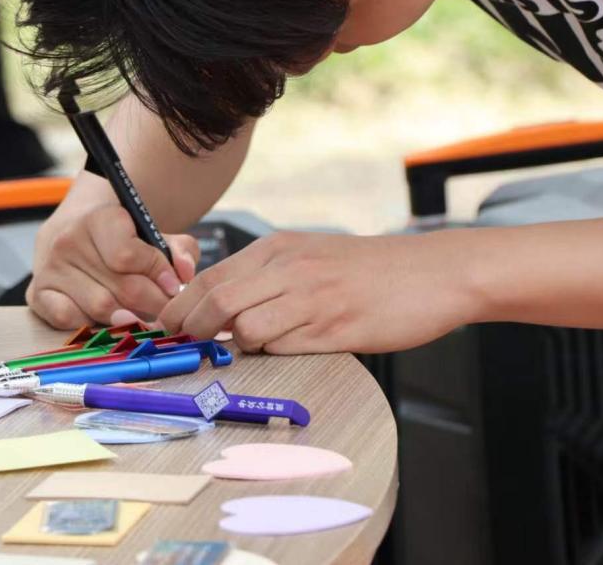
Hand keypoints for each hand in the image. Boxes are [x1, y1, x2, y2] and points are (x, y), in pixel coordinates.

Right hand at [29, 203, 199, 328]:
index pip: (128, 255)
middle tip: (165, 309)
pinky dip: (93, 325)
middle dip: (153, 303)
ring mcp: (50, 269)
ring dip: (129, 317)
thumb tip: (184, 274)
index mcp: (99, 219)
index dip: (158, 274)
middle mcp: (69, 241)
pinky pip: (70, 321)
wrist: (73, 236)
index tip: (173, 285)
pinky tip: (106, 318)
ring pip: (102, 308)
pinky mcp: (38, 294)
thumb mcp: (153, 235)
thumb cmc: (120, 240)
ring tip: (141, 313)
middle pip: (122, 288)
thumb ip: (179, 250)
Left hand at [158, 230, 481, 353]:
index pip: (211, 276)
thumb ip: (268, 278)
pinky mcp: (335, 326)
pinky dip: (272, 353)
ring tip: (240, 349)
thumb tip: (224, 309)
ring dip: (235, 344)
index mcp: (279, 249)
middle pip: (217, 300)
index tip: (169, 325)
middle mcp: (289, 268)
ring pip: (245, 325)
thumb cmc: (371, 270)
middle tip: (184, 345)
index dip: (183, 305)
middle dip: (192, 327)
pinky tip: (281, 350)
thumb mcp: (311, 257)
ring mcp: (311, 297)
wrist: (432, 273)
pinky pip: (284, 345)